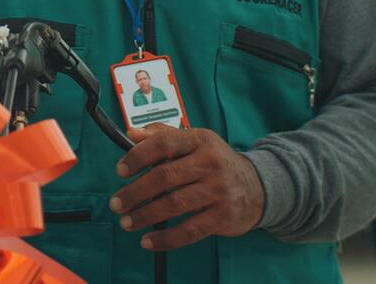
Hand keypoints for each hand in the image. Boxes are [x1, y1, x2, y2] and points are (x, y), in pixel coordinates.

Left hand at [109, 126, 264, 250]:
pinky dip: (166, 239)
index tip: (120, 170)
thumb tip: (131, 133)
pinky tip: (148, 241)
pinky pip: (189, 230)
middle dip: (135, 192)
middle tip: (117, 203)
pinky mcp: (223, 217)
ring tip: (126, 222)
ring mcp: (218, 191)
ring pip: (174, 204)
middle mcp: (210, 163)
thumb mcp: (195, 141)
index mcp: (199, 141)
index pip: (164, 143)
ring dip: (145, 215)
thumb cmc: (216, 162)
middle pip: (165, 176)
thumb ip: (162, 135)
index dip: (138, 156)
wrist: (258, 187)